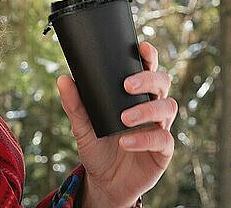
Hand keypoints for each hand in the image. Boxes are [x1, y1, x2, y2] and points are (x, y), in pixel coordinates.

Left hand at [57, 42, 177, 206]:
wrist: (103, 182)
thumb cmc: (97, 147)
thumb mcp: (81, 125)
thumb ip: (74, 103)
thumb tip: (63, 79)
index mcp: (135, 95)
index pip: (148, 69)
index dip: (149, 56)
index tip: (141, 48)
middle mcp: (151, 107)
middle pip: (163, 83)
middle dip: (148, 79)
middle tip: (126, 85)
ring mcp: (160, 127)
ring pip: (167, 108)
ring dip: (146, 110)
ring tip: (124, 118)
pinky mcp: (162, 151)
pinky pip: (162, 140)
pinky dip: (144, 139)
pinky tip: (126, 141)